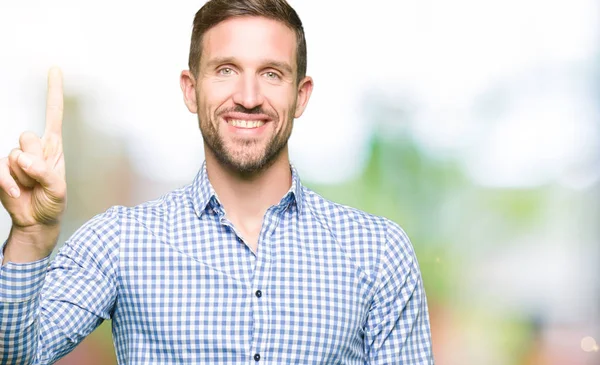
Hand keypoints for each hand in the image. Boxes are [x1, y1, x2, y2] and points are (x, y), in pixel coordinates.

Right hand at [0, 67, 66, 261]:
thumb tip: (24, 159)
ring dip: (23, 176)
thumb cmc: (52, 202)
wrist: (37, 220)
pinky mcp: (1, 169)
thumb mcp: (58, 189)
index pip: (53, 115)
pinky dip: (8, 183)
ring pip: (14, 155)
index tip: (55, 69)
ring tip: (31, 188)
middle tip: (39, 179)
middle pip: (28, 138)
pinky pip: (0, 168)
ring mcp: (15, 158)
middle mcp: (34, 148)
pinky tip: (17, 193)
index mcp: (53, 147)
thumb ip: (45, 173)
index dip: (53, 92)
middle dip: (34, 162)